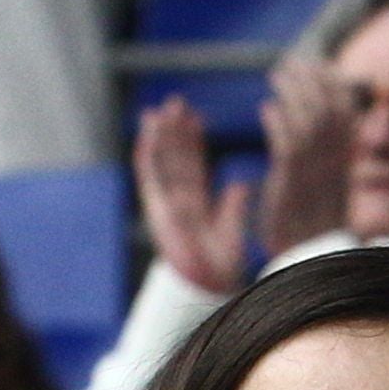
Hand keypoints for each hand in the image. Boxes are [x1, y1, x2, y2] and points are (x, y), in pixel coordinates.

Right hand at [130, 93, 245, 293]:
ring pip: (161, 162)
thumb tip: (241, 183)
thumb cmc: (219, 267)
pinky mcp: (157, 207)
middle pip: (175, 159)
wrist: (206, 286)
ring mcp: (165, 203)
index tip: (196, 118)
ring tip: (163, 109)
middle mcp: (176, 201)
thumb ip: (233, 206)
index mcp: (194, 205)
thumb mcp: (231, 230)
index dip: (194, 142)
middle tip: (177, 103)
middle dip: (175, 131)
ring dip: (161, 136)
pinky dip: (148, 154)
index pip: (193, 166)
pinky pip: (150, 177)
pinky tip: (148, 133)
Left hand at [252, 47, 354, 259]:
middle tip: (291, 60)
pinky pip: (287, 145)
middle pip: (328, 106)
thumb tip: (322, 123)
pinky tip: (266, 108)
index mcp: (346, 158)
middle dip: (311, 78)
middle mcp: (334, 161)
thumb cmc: (316, 222)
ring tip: (276, 74)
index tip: (318, 63)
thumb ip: (327, 153)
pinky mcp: (292, 184)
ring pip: (309, 119)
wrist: (313, 259)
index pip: (347, 109)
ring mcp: (314, 171)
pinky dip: (278, 122)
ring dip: (293, 92)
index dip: (334, 82)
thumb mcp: (329, 183)